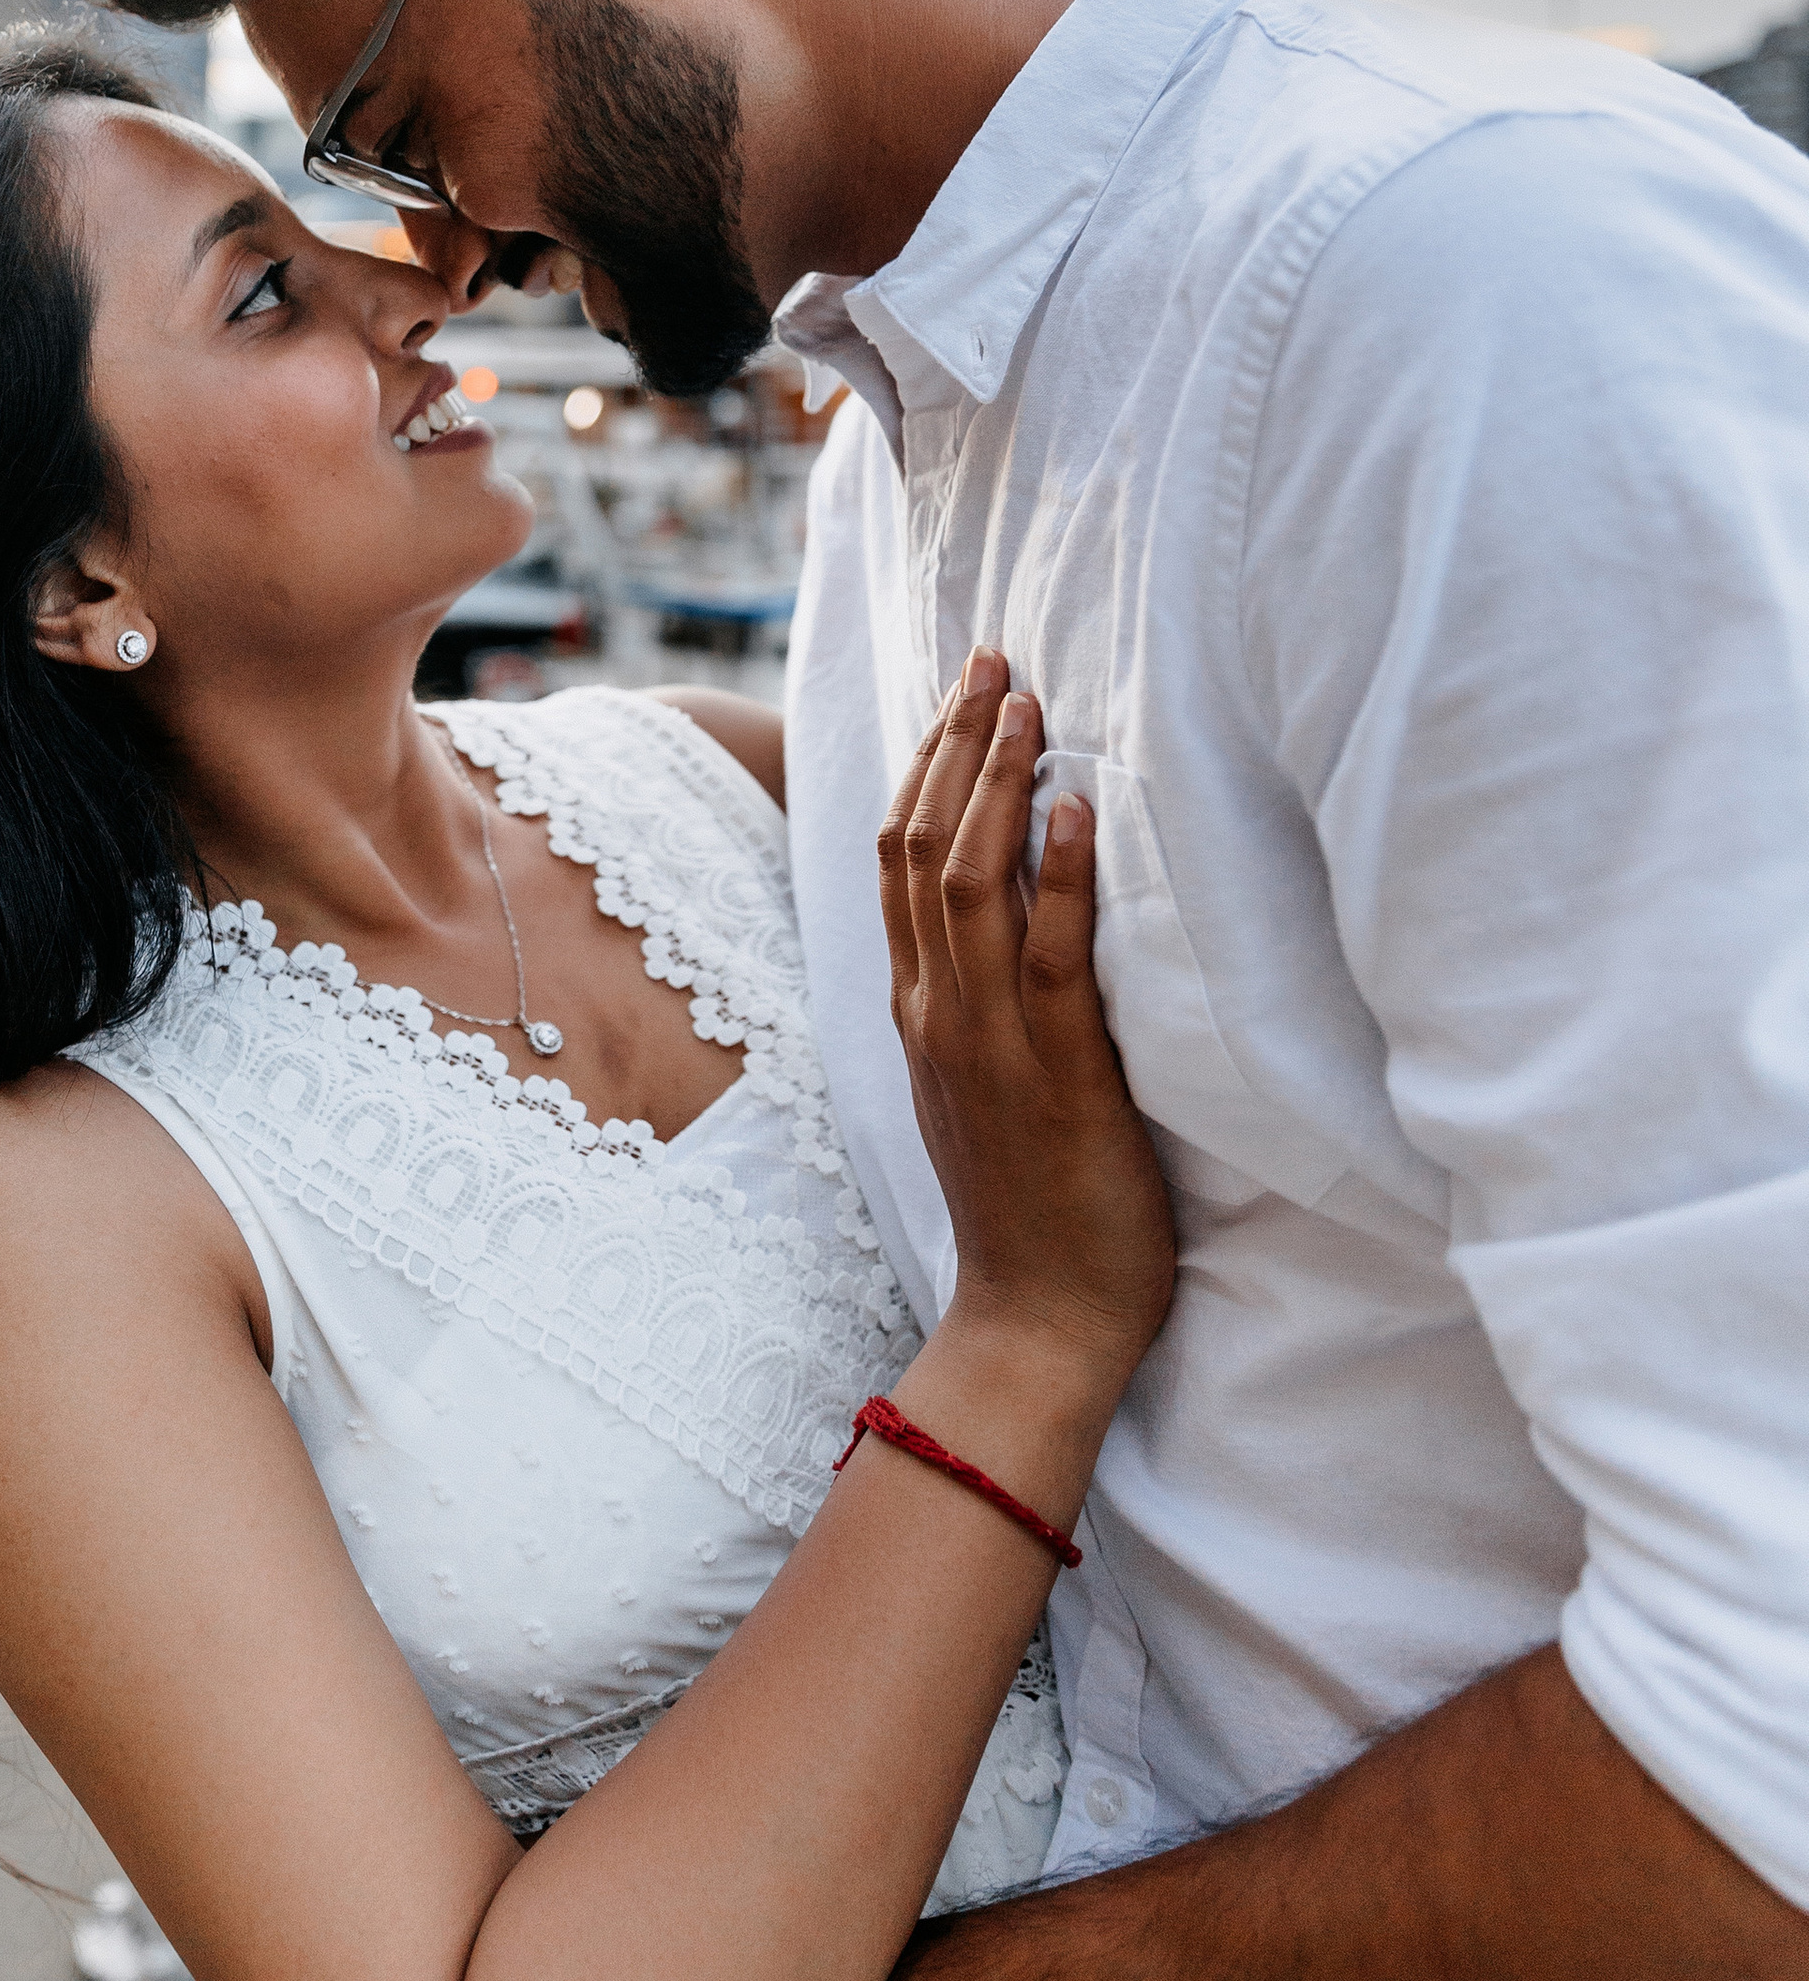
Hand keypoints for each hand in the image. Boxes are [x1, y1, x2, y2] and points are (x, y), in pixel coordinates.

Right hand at [877, 658, 1175, 1374]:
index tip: (963, 694)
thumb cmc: (1031, 1206)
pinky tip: (1082, 811)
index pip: (898, 862)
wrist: (1038, 1319)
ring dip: (999, 783)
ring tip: (1031, 705)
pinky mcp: (1058, 1075)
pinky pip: (1052, 957)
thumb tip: (1014, 920)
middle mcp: (939, 1012)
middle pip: (920, 849)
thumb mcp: (982, 1086)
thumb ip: (981, 1003)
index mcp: (920, 1010)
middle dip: (956, 745)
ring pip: (969, 883)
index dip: (926, 767)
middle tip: (996, 662)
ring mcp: (990, 1041)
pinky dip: (1065, 875)